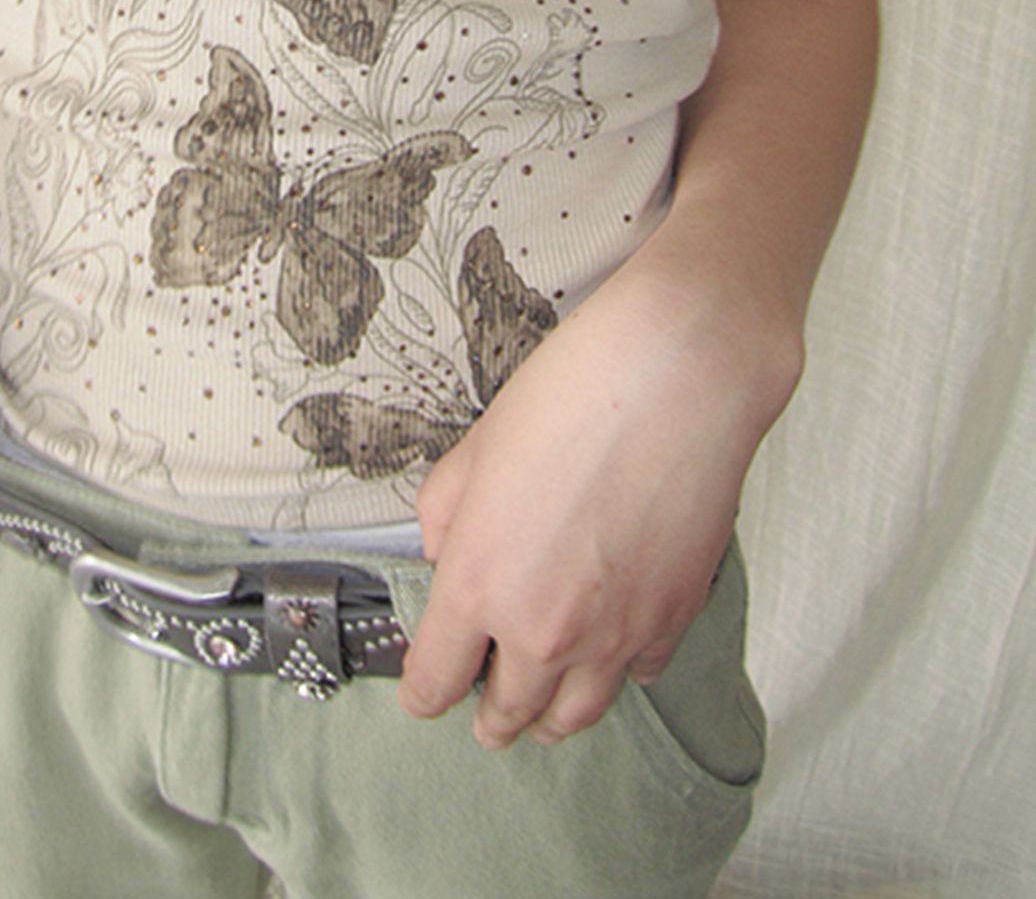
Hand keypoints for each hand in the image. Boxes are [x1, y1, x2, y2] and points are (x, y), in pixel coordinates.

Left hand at [396, 245, 797, 748]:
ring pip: (573, 717)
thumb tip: (445, 556)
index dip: (422, 690)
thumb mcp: (473, 449)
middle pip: (505, 715)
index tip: (423, 689)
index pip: (434, 681)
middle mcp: (542, 628)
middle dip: (488, 715)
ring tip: (540, 712)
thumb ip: (444, 517)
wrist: (674, 378)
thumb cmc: (571, 397)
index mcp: (478, 585)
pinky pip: (637, 675)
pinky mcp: (671, 620)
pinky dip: (617, 672)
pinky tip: (610, 648)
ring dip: (549, 716)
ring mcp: (613, 634)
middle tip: (483, 712)